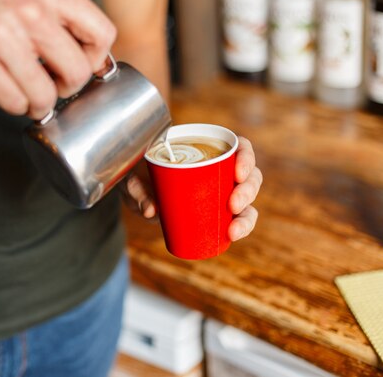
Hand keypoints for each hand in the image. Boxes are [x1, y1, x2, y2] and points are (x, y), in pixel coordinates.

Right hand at [0, 0, 115, 118]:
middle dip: (67, 88)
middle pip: (77, 72)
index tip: (82, 65)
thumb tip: (93, 60)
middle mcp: (29, 9)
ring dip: (38, 103)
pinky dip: (13, 105)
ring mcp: (1, 34)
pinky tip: (6, 90)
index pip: (102, 33)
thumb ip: (61, 18)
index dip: (95, 59)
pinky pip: (13, 102)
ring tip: (27, 92)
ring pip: (44, 95)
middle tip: (53, 85)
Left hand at [122, 136, 261, 240]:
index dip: (246, 157)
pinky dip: (239, 228)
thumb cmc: (137, 173)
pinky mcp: (215, 212)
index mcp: (207, 149)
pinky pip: (235, 219)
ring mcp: (219, 191)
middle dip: (248, 191)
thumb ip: (138, 189)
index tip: (237, 173)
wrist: (133, 187)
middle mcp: (219, 169)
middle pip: (249, 175)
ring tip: (233, 230)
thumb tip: (152, 210)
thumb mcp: (133, 175)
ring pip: (247, 200)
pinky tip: (231, 236)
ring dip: (247, 216)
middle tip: (233, 204)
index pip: (239, 147)